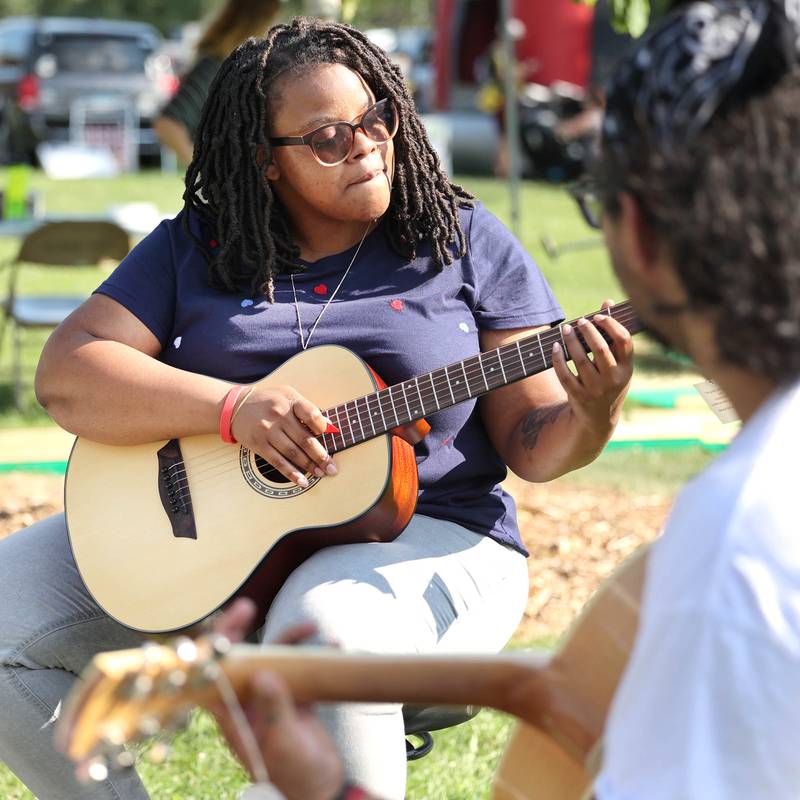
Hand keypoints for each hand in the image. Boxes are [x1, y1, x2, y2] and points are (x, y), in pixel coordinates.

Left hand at [211, 600, 344, 799]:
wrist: (323, 790)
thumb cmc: (296, 775)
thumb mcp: (283, 742)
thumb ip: (274, 708)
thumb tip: (262, 673)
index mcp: (233, 717)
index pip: (213, 675)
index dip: (213, 646)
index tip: (221, 624)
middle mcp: (248, 704)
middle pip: (242, 659)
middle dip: (247, 632)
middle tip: (249, 606)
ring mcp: (271, 700)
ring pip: (274, 660)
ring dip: (290, 641)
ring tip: (313, 628)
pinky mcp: (294, 700)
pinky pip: (301, 670)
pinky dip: (315, 656)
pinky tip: (334, 649)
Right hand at [230, 385, 337, 487]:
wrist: (235, 406)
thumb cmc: (268, 401)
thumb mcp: (288, 396)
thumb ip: (307, 409)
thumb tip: (329, 426)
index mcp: (290, 400)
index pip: (311, 414)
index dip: (323, 427)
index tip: (330, 436)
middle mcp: (279, 415)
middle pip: (304, 439)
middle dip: (321, 456)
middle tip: (332, 468)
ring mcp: (268, 430)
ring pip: (293, 452)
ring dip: (309, 466)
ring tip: (321, 474)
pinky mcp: (259, 444)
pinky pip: (277, 461)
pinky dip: (291, 473)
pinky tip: (302, 481)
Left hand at [551, 299, 632, 436]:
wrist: (598, 419)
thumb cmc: (609, 382)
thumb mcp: (617, 363)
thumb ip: (612, 335)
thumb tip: (607, 302)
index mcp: (627, 369)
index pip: (624, 341)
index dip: (611, 325)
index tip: (598, 316)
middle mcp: (613, 380)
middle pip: (600, 349)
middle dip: (588, 331)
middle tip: (580, 321)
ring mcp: (596, 389)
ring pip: (580, 360)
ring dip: (571, 341)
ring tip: (565, 329)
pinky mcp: (578, 396)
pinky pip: (564, 374)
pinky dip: (558, 359)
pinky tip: (555, 347)